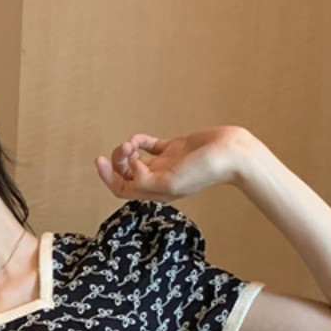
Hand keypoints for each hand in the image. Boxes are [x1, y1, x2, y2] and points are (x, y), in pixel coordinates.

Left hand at [95, 125, 251, 201]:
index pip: (122, 189)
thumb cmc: (204, 171)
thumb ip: (146, 181)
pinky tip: (139, 138)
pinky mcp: (173, 148)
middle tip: (125, 148)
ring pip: (134, 158)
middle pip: (125, 174)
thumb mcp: (171, 183)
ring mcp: (165, 163)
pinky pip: (149, 145)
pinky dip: (140, 141)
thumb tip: (130, 170)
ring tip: (131, 142)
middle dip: (118, 160)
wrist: (230, 153)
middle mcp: (158, 179)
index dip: (107, 177)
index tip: (100, 161)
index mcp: (156, 192)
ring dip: (128, 149)